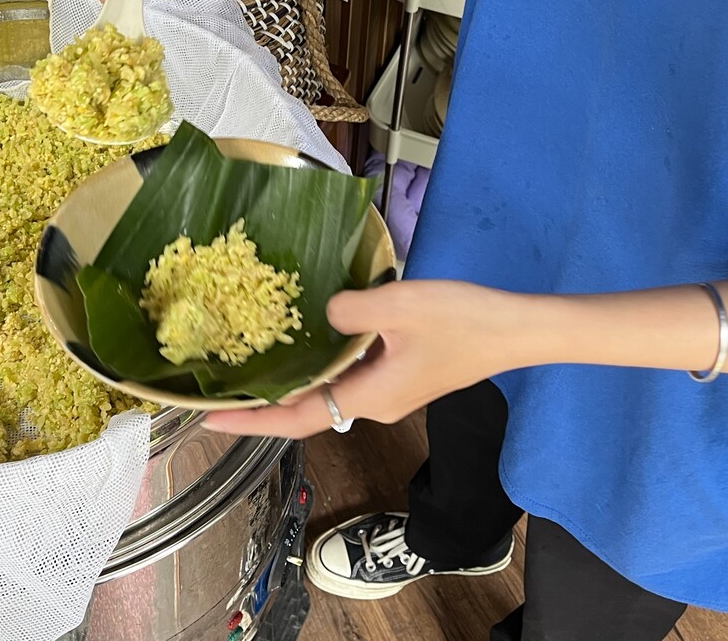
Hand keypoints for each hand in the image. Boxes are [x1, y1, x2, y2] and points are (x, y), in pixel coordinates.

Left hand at [203, 281, 522, 437]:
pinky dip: (318, 366)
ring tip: (248, 363)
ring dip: (289, 382)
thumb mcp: (399, 307)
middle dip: (261, 402)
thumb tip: (325, 315)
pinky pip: (347, 376)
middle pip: (306, 409)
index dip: (251, 421)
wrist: (517, 329)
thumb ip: (350, 311)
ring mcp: (388, 392)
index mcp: (368, 398)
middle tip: (218, 385)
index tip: (210, 419)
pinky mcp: (400, 375)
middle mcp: (373, 404)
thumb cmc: (461, 321)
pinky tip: (303, 341)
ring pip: (327, 391)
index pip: (295, 418)